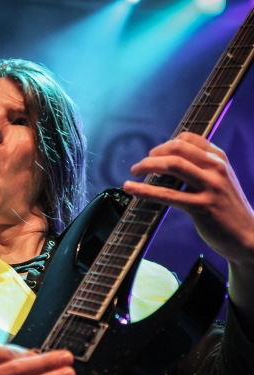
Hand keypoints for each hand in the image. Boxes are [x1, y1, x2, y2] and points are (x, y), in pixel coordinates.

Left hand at [123, 131, 253, 264]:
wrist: (247, 235)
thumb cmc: (227, 209)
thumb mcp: (220, 181)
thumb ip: (201, 168)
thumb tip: (168, 161)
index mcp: (219, 158)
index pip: (187, 139)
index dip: (165, 144)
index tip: (153, 154)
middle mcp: (216, 168)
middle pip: (177, 149)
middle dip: (152, 155)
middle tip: (139, 166)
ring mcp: (210, 186)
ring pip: (172, 165)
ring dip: (147, 166)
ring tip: (134, 173)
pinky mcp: (202, 206)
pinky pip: (168, 195)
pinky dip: (145, 190)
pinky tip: (132, 189)